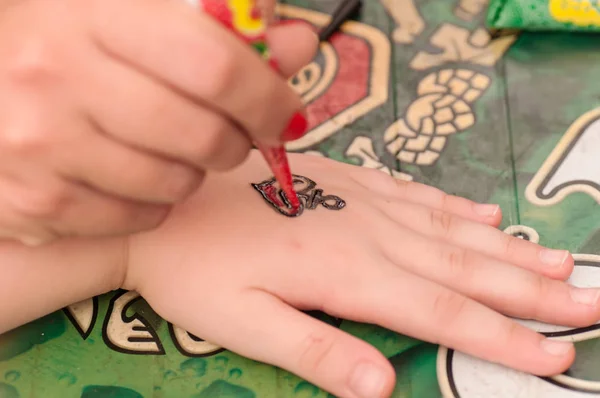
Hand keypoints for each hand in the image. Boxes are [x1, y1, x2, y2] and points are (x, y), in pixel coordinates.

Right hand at [0, 0, 315, 243]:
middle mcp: (57, 75)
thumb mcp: (138, 13)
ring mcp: (39, 143)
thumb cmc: (69, 42)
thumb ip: (223, 32)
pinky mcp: (34, 200)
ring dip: (194, 171)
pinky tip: (133, 172)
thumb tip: (299, 45)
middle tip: (233, 135)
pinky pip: (138, 217)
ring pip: (175, 183)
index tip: (288, 115)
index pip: (216, 66)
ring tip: (171, 147)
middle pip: (203, 135)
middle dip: (239, 142)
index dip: (268, 97)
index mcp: (94, 12)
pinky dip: (155, 201)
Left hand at [125, 150, 596, 397]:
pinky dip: (453, 207)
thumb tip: (384, 387)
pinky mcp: (344, 181)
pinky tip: (482, 213)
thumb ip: (314, 350)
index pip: (441, 311)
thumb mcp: (240, 322)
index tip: (558, 353)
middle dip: (531, 289)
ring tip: (558, 259)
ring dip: (506, 249)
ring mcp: (357, 201)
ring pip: (448, 229)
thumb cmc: (196, 270)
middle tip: (590, 300)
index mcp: (347, 274)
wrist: (167, 204)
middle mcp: (365, 232)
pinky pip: (413, 194)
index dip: (503, 335)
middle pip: (462, 266)